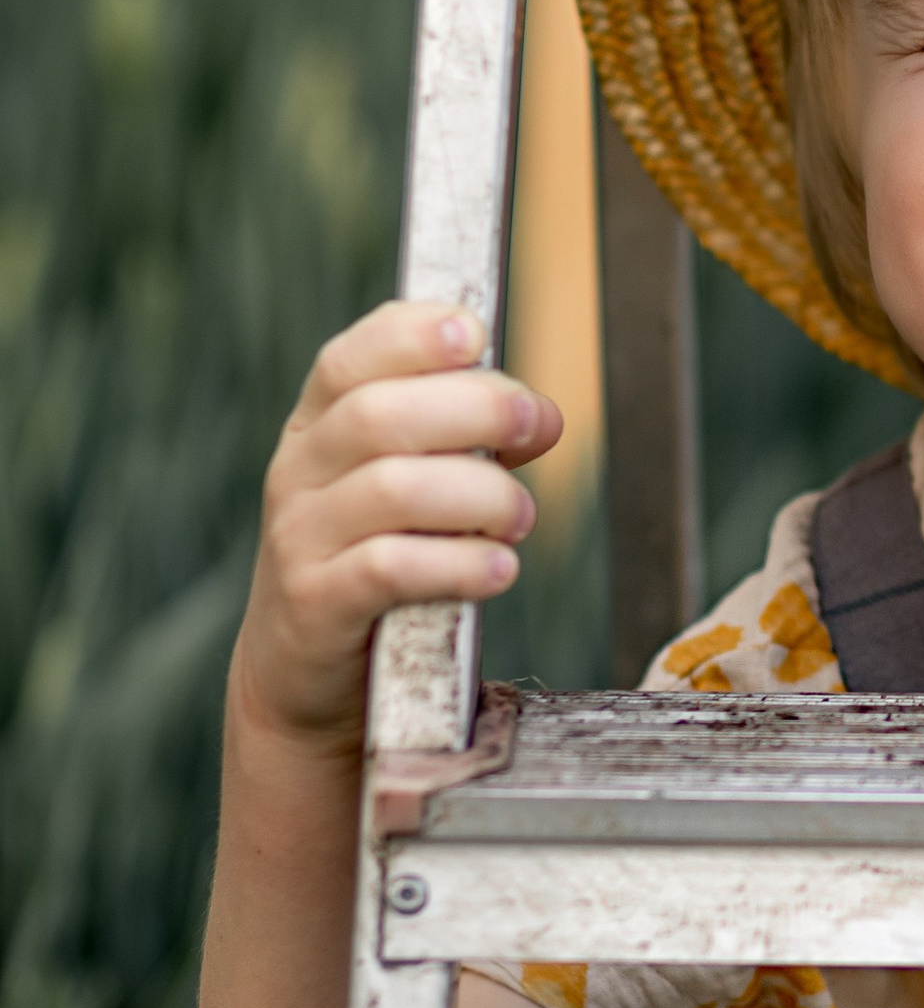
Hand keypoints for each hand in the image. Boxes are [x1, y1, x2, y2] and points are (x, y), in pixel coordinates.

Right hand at [232, 302, 562, 751]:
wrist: (301, 673)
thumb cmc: (372, 560)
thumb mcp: (409, 488)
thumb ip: (464, 444)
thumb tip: (540, 415)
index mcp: (319, 426)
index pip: (351, 358)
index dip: (413, 335)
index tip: (477, 334)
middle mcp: (300, 472)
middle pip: (380, 414)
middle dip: (474, 407)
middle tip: (534, 423)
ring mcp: (302, 538)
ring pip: (393, 488)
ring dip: (481, 495)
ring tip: (519, 518)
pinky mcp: (317, 604)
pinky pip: (390, 568)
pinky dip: (459, 564)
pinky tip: (499, 570)